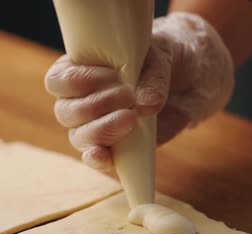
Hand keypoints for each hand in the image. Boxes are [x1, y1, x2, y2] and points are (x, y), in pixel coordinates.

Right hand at [44, 12, 233, 170]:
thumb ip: (154, 76)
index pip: (58, 80)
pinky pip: (97, 158)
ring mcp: (96, 126)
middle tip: (127, 96)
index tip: (110, 76)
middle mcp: (82, 100)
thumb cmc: (168, 58)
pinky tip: (106, 157)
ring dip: (101, 130)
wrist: (193, 80)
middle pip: (66, 112)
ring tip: (131, 118)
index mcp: (82, 69)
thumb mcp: (164, 55)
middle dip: (95, 106)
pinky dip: (99, 160)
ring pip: (78, 137)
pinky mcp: (115, 147)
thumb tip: (146, 105)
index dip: (77, 81)